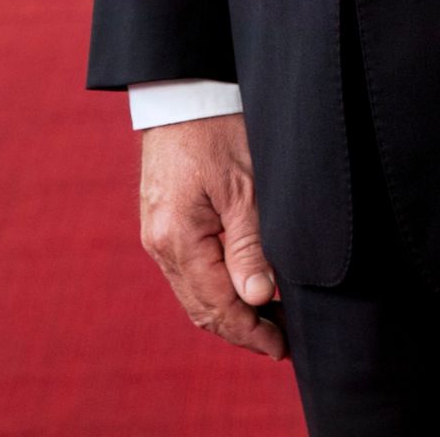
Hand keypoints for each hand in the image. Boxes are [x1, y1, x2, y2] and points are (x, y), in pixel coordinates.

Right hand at [138, 113, 284, 359]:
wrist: (183, 92)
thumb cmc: (219, 129)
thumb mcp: (246, 187)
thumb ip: (251, 246)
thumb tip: (260, 298)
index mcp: (178, 239)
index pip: (217, 306)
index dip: (251, 332)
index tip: (282, 347)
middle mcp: (159, 244)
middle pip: (201, 309)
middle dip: (241, 330)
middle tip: (282, 341)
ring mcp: (156, 235)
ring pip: (193, 294)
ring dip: (229, 312)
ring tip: (270, 321)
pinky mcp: (161, 224)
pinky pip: (188, 273)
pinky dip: (215, 289)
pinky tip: (243, 289)